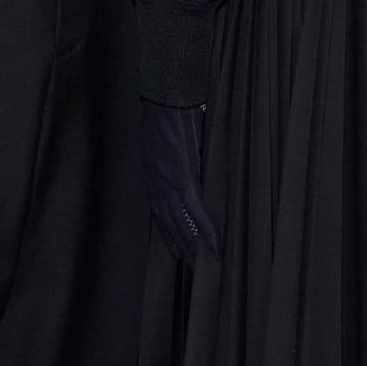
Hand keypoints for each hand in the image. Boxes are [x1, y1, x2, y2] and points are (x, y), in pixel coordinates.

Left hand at [140, 100, 219, 267]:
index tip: (177, 253)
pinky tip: (214, 244)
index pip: (160, 213)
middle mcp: (156, 184)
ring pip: (181, 224)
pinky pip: (195, 210)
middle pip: (169, 224)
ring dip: (193, 246)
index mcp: (152, 175)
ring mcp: (168, 182)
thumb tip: (189, 162)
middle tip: (193, 269)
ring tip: (204, 266)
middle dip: (181, 247)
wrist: (165, 96)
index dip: (169, 234)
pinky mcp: (182, 177)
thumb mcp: (164, 140)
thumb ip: (174, 157)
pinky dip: (204, 228)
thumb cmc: (166, 111)